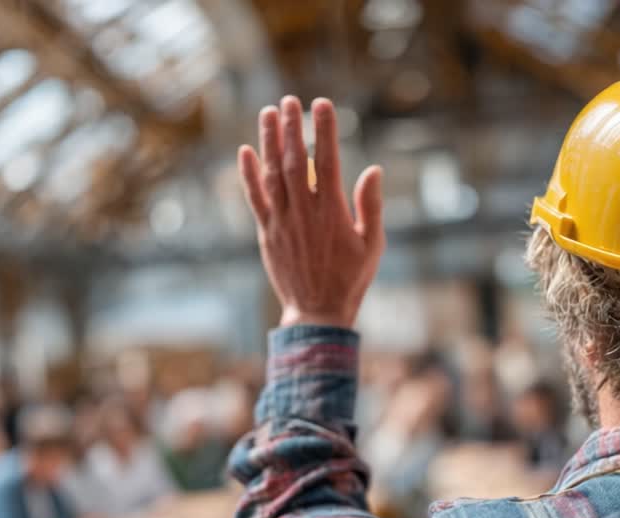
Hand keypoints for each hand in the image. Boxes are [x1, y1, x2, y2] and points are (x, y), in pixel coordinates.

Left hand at [238, 97, 384, 328]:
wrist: (317, 314)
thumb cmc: (350, 279)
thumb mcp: (372, 244)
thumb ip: (371, 206)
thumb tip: (374, 170)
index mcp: (332, 212)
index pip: (327, 160)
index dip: (324, 129)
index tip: (322, 104)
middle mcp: (304, 212)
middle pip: (294, 160)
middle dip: (291, 127)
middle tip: (289, 100)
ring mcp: (282, 222)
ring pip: (272, 174)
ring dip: (268, 141)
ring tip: (268, 113)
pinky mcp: (267, 233)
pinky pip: (255, 199)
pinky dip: (248, 175)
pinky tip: (245, 152)